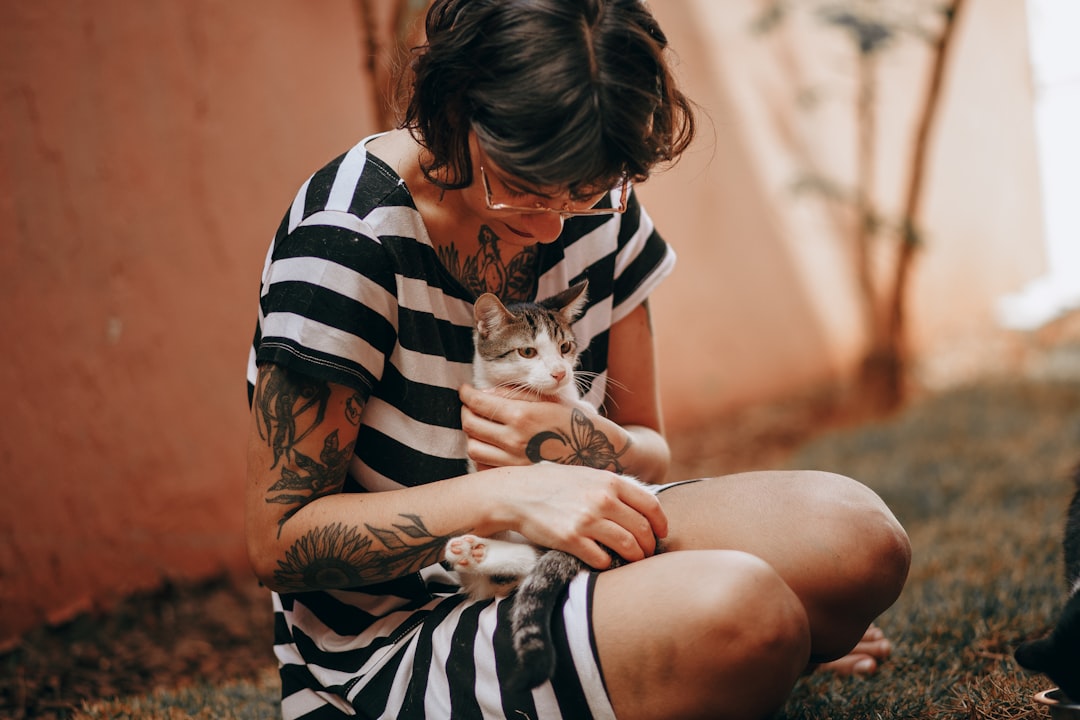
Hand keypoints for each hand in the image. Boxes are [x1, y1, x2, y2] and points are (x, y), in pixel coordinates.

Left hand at [460, 384, 628, 470]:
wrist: (597, 454)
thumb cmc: (574, 422)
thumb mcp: (547, 400)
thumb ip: (513, 395)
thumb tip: (482, 393)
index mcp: (521, 416)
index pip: (478, 403)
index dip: (466, 394)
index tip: (465, 391)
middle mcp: (514, 441)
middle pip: (470, 425)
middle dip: (466, 412)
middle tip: (470, 407)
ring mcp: (513, 462)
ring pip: (473, 448)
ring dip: (472, 435)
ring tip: (480, 427)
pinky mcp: (516, 478)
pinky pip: (484, 467)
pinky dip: (482, 456)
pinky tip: (491, 447)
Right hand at [495, 464, 667, 568]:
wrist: (516, 493)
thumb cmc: (553, 484)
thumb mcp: (587, 475)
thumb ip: (613, 487)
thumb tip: (640, 505)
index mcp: (609, 481)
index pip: (651, 505)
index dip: (661, 523)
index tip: (661, 534)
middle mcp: (602, 499)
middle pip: (642, 529)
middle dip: (649, 545)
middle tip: (648, 553)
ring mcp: (587, 520)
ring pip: (628, 546)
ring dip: (635, 558)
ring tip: (633, 561)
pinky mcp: (571, 540)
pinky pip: (603, 559)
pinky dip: (609, 564)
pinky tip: (605, 562)